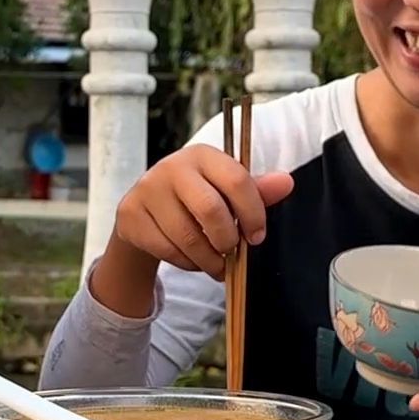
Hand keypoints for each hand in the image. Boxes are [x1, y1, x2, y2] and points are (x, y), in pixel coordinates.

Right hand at [110, 143, 293, 279]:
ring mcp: (148, 190)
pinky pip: (167, 249)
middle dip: (228, 240)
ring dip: (209, 259)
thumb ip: (255, 190)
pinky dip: (187, 263)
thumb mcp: (225, 190)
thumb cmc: (194, 198)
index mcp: (203, 155)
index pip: (236, 180)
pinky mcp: (131, 215)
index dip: (252, 213)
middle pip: (210, 210)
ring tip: (217, 264)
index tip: (257, 236)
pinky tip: (192, 259)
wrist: (145, 210)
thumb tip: (287, 183)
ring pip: (188, 237)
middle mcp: (172, 167)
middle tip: (233, 252)